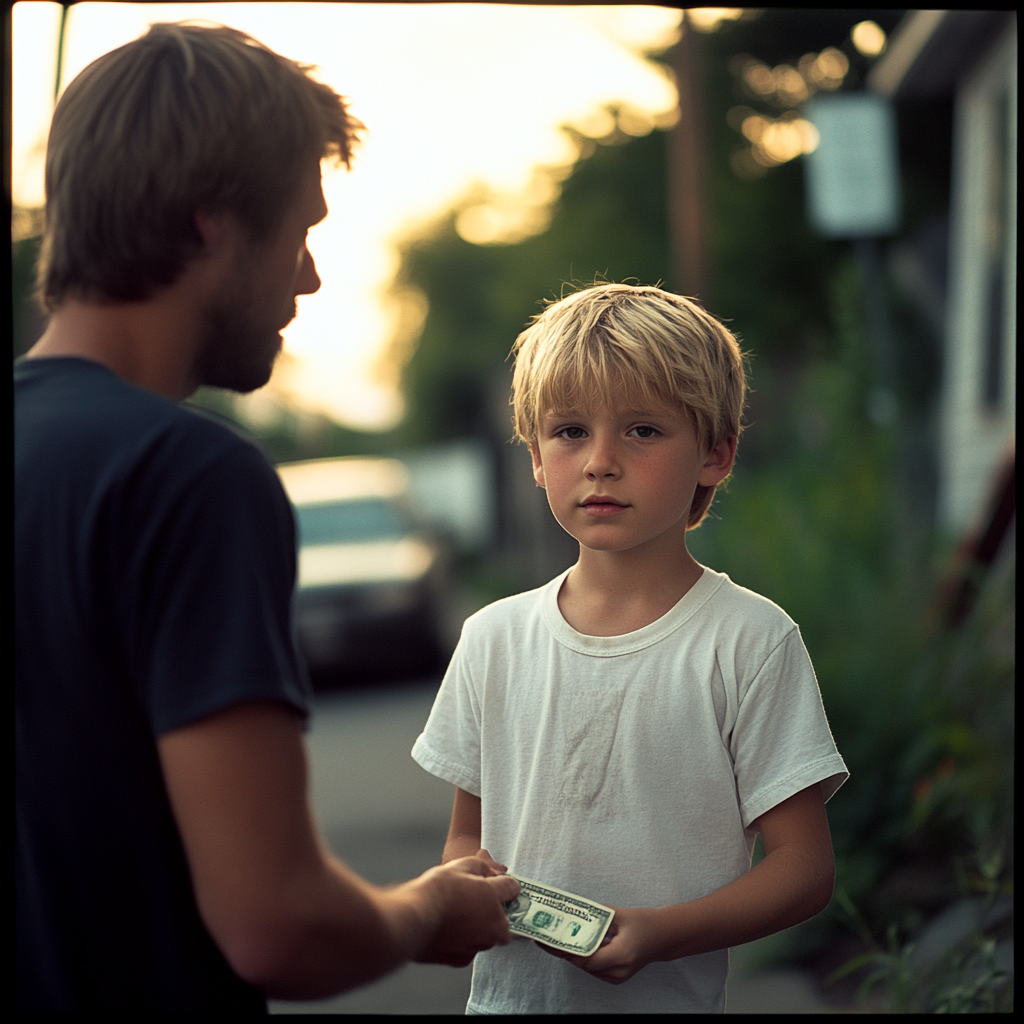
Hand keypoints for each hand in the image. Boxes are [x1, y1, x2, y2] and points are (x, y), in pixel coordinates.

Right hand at [413, 851, 519, 967]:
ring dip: (476, 925)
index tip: (494, 880)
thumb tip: (492, 872)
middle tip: (470, 898)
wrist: (413, 918)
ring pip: (484, 934)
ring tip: (454, 913)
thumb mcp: (463, 865)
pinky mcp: (461, 959)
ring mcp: (478, 946)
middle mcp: (493, 928)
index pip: (512, 888)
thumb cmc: (438, 890)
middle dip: (491, 908)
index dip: (502, 882)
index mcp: (496, 902)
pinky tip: (446, 928)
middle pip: (500, 916)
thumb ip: (484, 868)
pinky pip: (468, 948)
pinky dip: (461, 940)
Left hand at [536, 906, 661, 984]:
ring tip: (553, 939)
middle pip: (584, 964)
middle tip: (544, 937)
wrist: (663, 937)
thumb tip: (572, 907)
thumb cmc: (644, 922)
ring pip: (587, 968)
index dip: (566, 950)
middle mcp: (620, 970)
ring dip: (572, 954)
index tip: (549, 939)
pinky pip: (594, 969)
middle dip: (563, 950)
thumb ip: (595, 913)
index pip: (587, 958)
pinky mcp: (616, 977)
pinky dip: (583, 957)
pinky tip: (572, 945)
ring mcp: (619, 977)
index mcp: (622, 954)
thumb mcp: (619, 913)